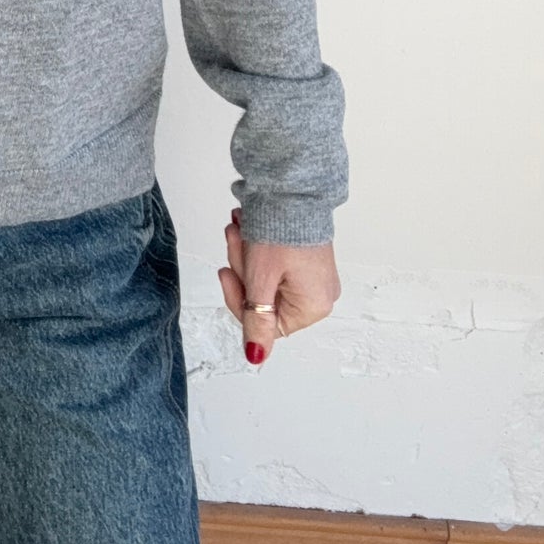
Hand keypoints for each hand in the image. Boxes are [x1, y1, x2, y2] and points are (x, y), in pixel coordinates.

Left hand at [218, 205, 339, 367]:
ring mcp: (312, 274)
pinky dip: (256, 244)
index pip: (265, 322)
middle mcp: (317, 293)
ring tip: (240, 226)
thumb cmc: (283, 230)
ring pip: (264, 275)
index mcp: (313, 306)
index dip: (240, 299)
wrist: (293, 186)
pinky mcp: (304, 255)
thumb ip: (256, 319)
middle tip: (236, 240)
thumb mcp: (261, 279)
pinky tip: (248, 225)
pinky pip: (273, 260)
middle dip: (243, 267)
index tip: (226, 273)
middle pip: (264, 296)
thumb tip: (256, 357)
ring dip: (246, 252)